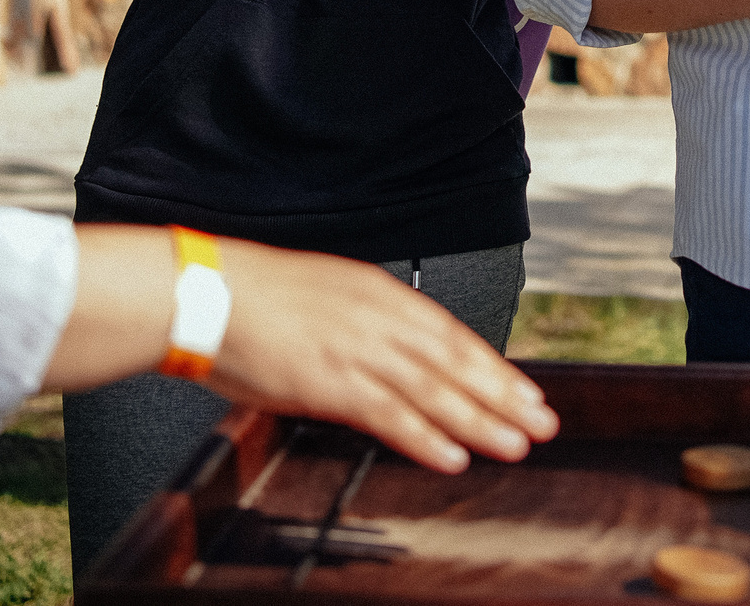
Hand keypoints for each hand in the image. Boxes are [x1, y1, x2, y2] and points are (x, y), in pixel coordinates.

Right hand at [46, 227, 557, 475]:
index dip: (493, 365)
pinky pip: (389, 414)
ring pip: (434, 390)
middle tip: (543, 421)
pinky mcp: (331, 382)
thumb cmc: (255, 297)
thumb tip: (394, 352)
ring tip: (515, 444)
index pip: (451, 334)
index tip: (525, 389)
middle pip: (456, 361)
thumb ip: (365, 321)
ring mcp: (357, 350)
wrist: (206, 293)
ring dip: (479, 420)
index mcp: (379, 293)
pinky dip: (425, 437)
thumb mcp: (326, 293)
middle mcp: (379, 318)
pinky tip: (453, 456)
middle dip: (504, 395)